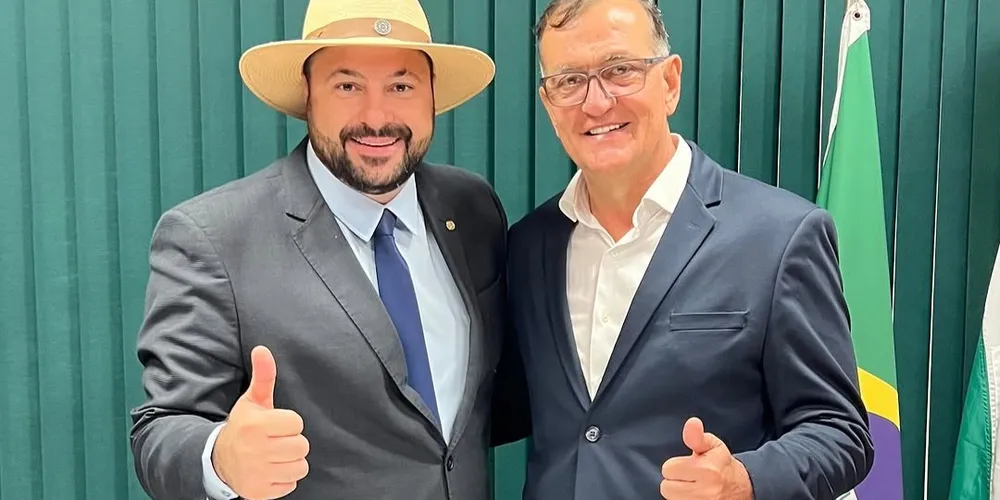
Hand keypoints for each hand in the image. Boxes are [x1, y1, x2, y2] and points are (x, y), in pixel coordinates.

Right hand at [212, 346, 309, 499]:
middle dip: (292, 443)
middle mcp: (255, 450)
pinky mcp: (259, 492)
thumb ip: (263, 376)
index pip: (297, 424)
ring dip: (290, 463)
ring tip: (274, 456)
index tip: (275, 425)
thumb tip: (262, 349)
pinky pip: (290, 486)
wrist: (219, 460)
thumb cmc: (243, 426)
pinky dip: (282, 480)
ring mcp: (256, 473)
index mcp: (256, 425)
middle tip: (276, 441)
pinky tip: (269, 471)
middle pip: (301, 447)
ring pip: (299, 467)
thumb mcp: (252, 401)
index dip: (289, 424)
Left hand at [659, 417, 751, 499]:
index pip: (668, 469)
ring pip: (671, 499)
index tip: (688, 465)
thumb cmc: (722, 465)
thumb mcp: (712, 446)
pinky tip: (693, 496)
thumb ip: (697, 436)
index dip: (676, 465)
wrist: (741, 488)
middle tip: (690, 477)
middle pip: (666, 487)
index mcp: (707, 470)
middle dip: (675, 480)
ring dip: (678, 493)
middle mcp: (705, 492)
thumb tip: (692, 423)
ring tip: (692, 487)